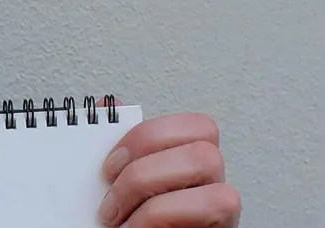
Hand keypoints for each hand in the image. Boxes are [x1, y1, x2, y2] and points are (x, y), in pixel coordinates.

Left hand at [98, 110, 239, 226]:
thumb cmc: (125, 221)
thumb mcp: (115, 181)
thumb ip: (115, 148)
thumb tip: (104, 108)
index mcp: (189, 165)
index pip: (198, 127)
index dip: (150, 136)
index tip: (108, 164)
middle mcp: (211, 190)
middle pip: (206, 155)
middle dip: (147, 172)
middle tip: (111, 197)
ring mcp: (218, 220)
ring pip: (220, 195)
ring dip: (157, 207)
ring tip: (120, 221)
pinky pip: (210, 219)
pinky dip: (158, 223)